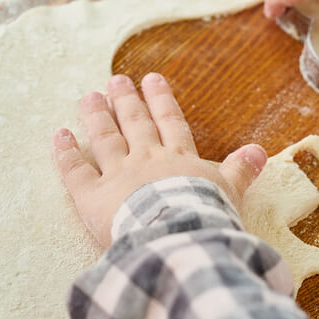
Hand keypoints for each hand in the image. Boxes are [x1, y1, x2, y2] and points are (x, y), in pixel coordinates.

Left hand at [54, 73, 266, 246]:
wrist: (176, 239)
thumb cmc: (206, 219)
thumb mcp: (230, 193)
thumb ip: (240, 171)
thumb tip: (259, 151)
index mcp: (179, 160)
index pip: (170, 123)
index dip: (161, 100)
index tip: (152, 79)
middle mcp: (146, 160)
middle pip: (135, 124)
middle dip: (126, 101)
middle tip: (116, 80)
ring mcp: (117, 175)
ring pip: (105, 139)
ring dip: (97, 117)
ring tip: (89, 96)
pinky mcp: (92, 197)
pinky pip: (75, 170)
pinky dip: (66, 152)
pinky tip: (59, 134)